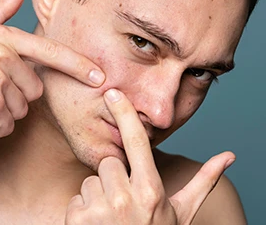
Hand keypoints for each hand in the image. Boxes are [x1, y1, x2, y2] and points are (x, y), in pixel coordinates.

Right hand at [0, 0, 104, 136]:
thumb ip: (0, 10)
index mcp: (4, 36)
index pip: (52, 52)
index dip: (78, 65)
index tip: (99, 76)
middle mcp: (3, 55)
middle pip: (36, 89)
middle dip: (16, 95)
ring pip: (22, 109)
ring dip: (3, 111)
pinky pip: (7, 125)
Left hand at [65, 89, 234, 223]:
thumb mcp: (182, 211)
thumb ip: (203, 181)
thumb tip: (228, 156)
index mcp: (151, 191)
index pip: (136, 141)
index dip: (125, 114)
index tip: (112, 94)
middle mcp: (125, 199)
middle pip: (108, 163)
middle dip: (114, 178)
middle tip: (124, 201)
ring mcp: (100, 211)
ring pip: (91, 180)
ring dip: (98, 195)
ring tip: (111, 216)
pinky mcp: (78, 221)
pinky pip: (77, 198)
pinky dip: (84, 210)